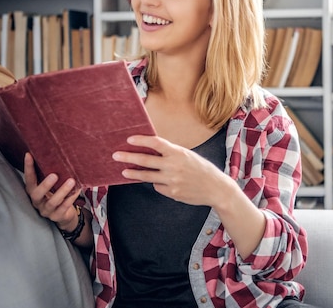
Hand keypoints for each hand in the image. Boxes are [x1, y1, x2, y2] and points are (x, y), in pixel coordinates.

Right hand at [23, 153, 80, 231]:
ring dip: (62, 191)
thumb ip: (49, 173)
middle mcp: (37, 201)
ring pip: (52, 202)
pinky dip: (71, 198)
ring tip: (71, 181)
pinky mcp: (57, 216)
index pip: (28, 179)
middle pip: (37, 194)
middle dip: (45, 184)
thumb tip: (56, 151)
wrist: (64, 214)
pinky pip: (64, 208)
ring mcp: (46, 210)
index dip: (28, 168)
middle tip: (54, 175)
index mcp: (33, 191)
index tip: (29, 155)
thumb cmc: (56, 194)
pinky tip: (77, 190)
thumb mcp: (51, 185)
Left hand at [113, 135, 234, 206]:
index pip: (156, 143)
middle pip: (146, 160)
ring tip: (124, 171)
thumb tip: (151, 150)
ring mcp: (172, 180)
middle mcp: (174, 166)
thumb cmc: (202, 169)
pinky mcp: (172, 192)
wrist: (216, 189)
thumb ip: (171, 153)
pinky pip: (157, 186)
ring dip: (134, 173)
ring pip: (147, 176)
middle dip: (128, 157)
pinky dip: (157, 183)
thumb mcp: (188, 156)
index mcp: (179, 153)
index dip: (141, 140)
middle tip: (116, 155)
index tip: (129, 139)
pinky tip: (163, 182)